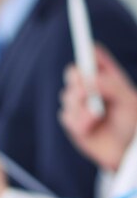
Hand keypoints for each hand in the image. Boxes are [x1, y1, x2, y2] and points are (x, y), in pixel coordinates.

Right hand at [60, 46, 136, 170]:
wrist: (123, 152)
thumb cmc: (130, 124)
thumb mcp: (129, 101)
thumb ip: (110, 86)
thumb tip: (88, 78)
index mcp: (107, 77)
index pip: (92, 57)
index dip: (85, 48)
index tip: (83, 45)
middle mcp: (90, 88)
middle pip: (73, 73)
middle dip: (77, 81)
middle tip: (86, 91)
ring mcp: (79, 105)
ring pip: (67, 96)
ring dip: (81, 108)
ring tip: (98, 117)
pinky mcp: (72, 122)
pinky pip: (66, 116)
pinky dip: (79, 122)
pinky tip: (91, 128)